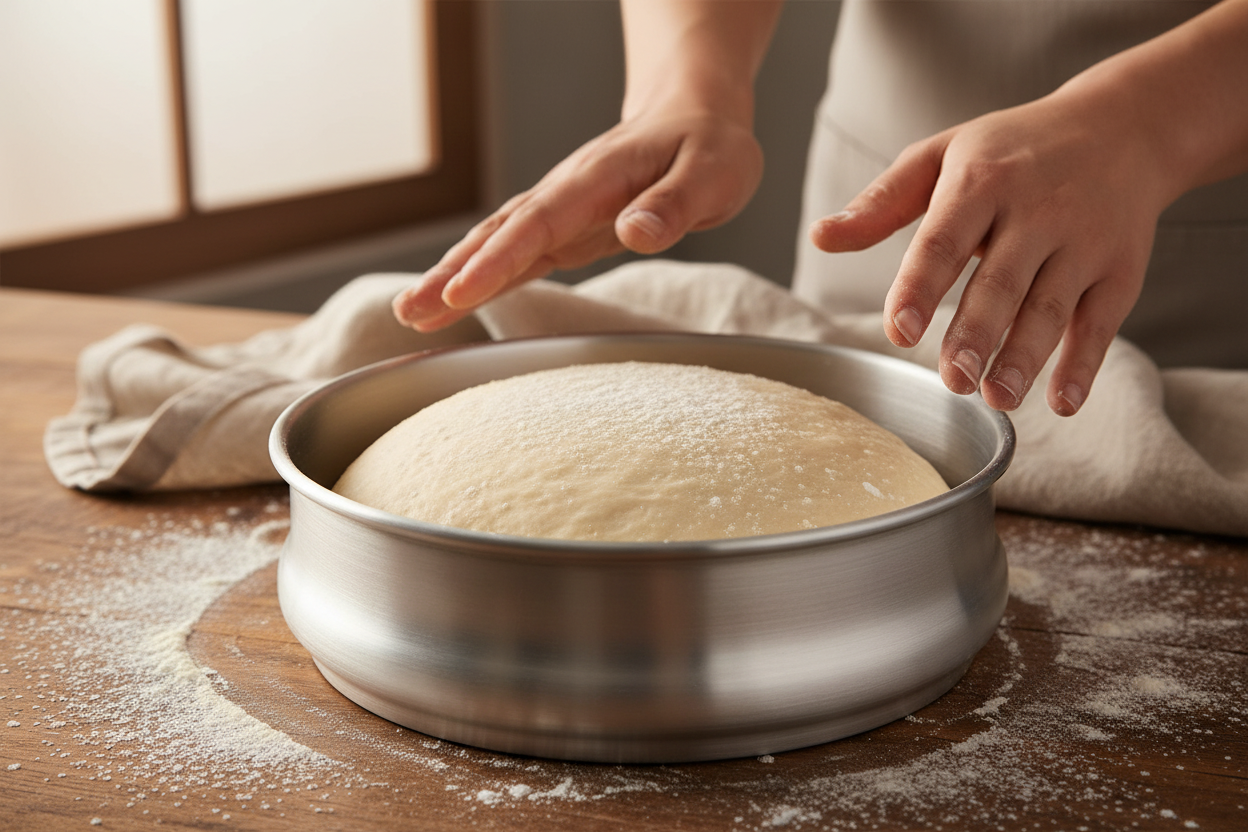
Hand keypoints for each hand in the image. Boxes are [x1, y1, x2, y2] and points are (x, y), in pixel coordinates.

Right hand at [392, 110, 762, 331]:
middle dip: (452, 274)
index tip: (461, 292)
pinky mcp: (563, 229)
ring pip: (496, 243)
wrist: (692, 116)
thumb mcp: (713, 172)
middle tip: (409, 311)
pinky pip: (514, 254)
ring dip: (453, 277)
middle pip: (499, 234)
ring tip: (410, 313)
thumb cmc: (707, 146)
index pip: (538, 222)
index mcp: (596, 179)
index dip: (498, 259)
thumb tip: (636, 232)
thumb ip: (675, 203)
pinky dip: (481, 277)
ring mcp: (560, 211)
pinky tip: (450, 301)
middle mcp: (566, 193)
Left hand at [810, 0, 1247, 416]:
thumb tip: (819, 237)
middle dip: (977, 335)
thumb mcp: (941, 156)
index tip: (899, 331)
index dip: (921, 287)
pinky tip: (1061, 402)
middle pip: (1001, 282)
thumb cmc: (1010, 150)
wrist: (1122, 127)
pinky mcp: (1120, 269)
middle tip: (953, 381)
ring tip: (995, 399)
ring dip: (1024, 357)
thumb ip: (881, 203)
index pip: (944, 241)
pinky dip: (1084, 364)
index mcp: (981, 181)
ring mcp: (1084, 241)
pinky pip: (1102, 322)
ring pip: (1050, 307)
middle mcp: (1036, 210)